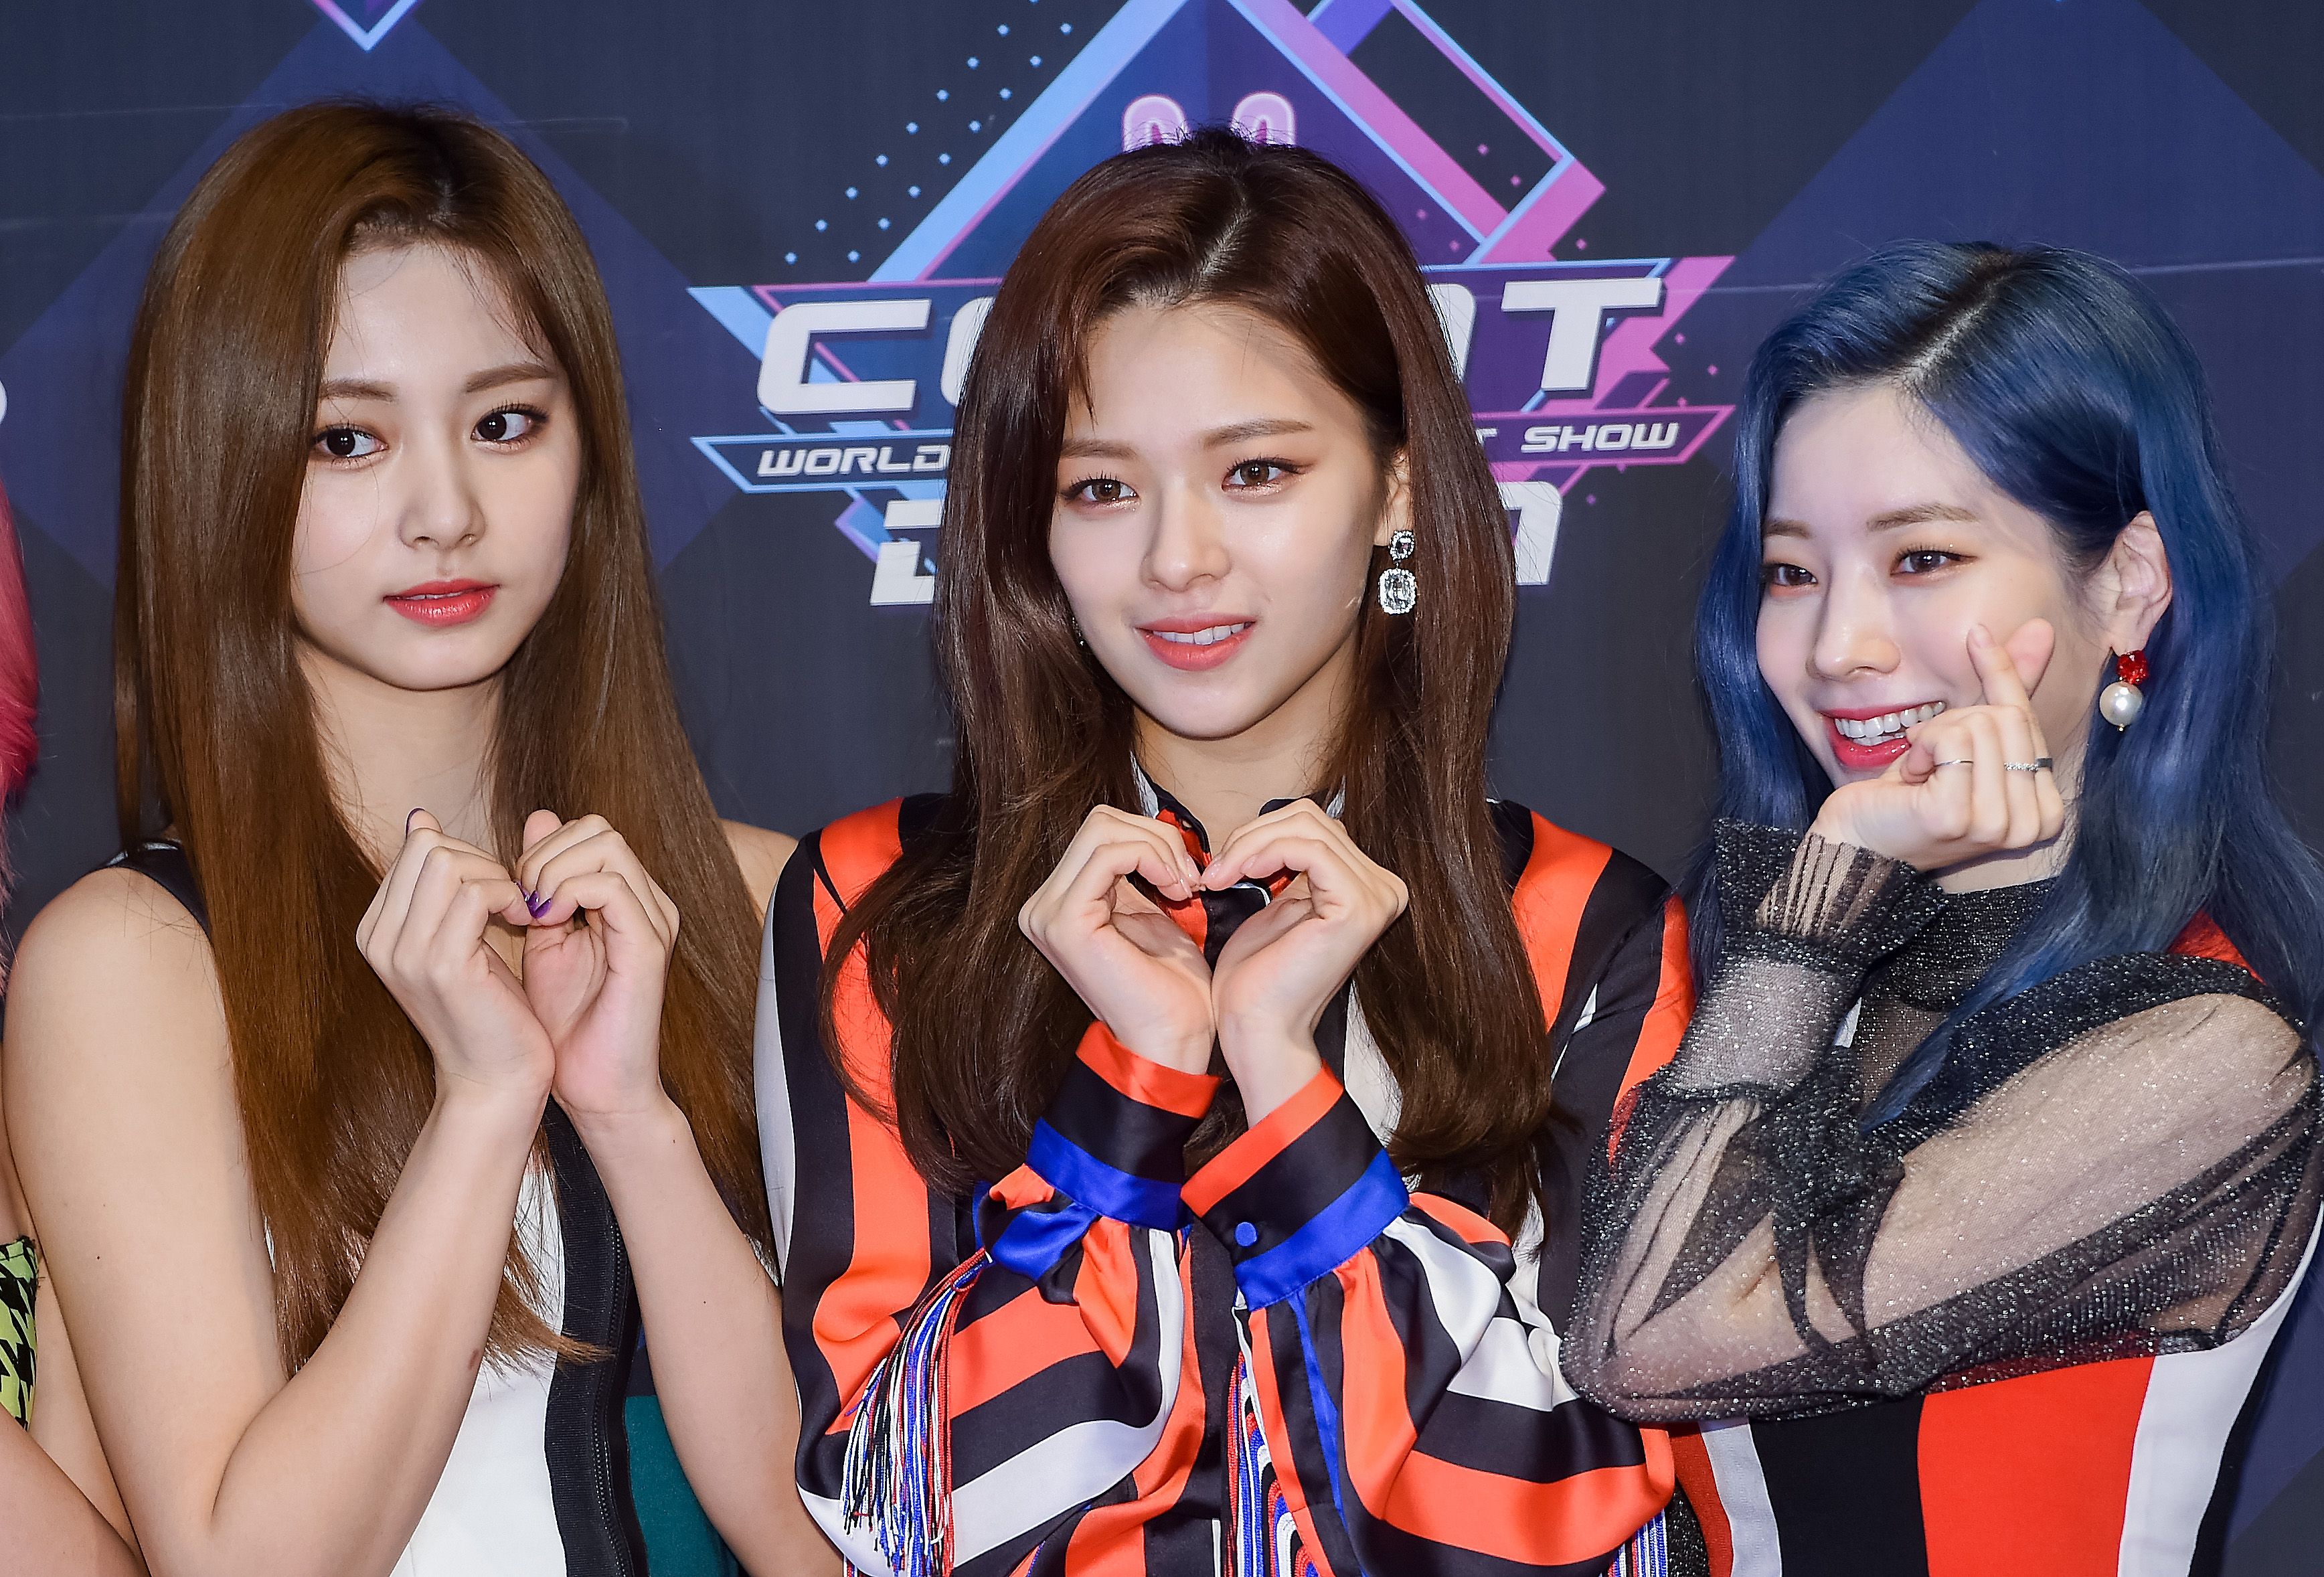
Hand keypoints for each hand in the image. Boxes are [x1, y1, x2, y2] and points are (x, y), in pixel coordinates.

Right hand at [357, 809, 551, 1105]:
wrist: (497, 1083)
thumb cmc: (490, 1010)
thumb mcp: (461, 937)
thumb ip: (442, 885)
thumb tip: (422, 817)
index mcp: (378, 929)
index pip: (418, 847)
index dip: (471, 857)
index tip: (500, 893)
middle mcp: (379, 939)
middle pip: (430, 846)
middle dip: (484, 860)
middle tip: (515, 900)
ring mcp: (405, 953)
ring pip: (450, 861)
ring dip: (499, 877)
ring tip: (522, 912)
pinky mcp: (441, 966)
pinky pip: (476, 892)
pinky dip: (510, 896)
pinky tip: (529, 923)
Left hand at [513, 810, 683, 1125]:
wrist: (592, 1088)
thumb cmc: (563, 1024)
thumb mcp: (538, 937)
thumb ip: (537, 882)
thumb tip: (534, 818)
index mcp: (623, 899)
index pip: (586, 831)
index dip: (538, 849)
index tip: (508, 891)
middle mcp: (646, 902)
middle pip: (597, 828)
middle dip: (542, 854)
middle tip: (514, 899)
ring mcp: (652, 920)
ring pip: (605, 846)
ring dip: (551, 870)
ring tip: (527, 912)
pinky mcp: (648, 945)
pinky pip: (611, 886)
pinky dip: (566, 892)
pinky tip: (541, 923)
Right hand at [1018, 806, 1214, 1072]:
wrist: (1173, 1039)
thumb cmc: (1170, 985)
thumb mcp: (1149, 911)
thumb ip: (1136, 871)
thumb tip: (1149, 830)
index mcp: (1060, 902)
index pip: (1100, 831)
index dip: (1151, 839)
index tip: (1186, 874)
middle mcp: (1042, 906)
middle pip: (1099, 821)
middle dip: (1156, 838)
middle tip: (1189, 877)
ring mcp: (1047, 913)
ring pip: (1103, 829)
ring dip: (1158, 849)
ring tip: (1184, 887)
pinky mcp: (1065, 921)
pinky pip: (1110, 854)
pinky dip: (1152, 859)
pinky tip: (1176, 891)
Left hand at [1203, 801, 1407, 1120]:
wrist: (1257, 1029)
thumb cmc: (1259, 977)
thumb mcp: (1279, 904)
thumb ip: (1290, 863)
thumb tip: (1275, 823)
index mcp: (1368, 886)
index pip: (1314, 824)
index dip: (1261, 833)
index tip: (1222, 865)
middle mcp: (1384, 888)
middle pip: (1310, 818)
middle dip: (1252, 836)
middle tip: (1215, 870)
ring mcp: (1377, 896)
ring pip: (1305, 827)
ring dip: (1249, 845)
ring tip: (1219, 876)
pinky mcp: (1357, 906)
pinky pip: (1308, 848)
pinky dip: (1262, 853)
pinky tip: (1235, 876)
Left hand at [1810, 621, 2067, 870]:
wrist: (1858, 841)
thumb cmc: (1913, 794)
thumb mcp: (1967, 743)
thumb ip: (2006, 693)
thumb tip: (2040, 629)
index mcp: (2046, 812)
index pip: (2028, 720)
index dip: (1998, 677)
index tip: (1976, 635)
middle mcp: (2031, 825)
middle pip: (2007, 719)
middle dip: (1957, 719)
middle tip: (1928, 752)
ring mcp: (1996, 824)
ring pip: (1979, 725)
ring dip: (1935, 735)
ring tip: (1919, 769)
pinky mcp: (1957, 814)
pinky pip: (1950, 741)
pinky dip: (1922, 745)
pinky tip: (1910, 776)